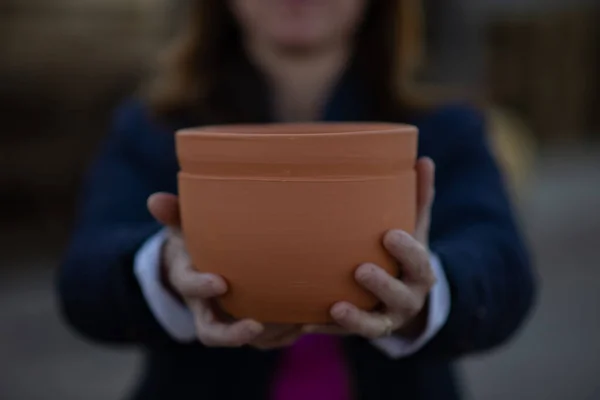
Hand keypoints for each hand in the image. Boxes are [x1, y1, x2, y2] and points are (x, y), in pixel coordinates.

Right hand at [148, 193, 302, 348]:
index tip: (220, 282)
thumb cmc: (195, 240)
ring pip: (243, 339)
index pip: (188, 287)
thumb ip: (173, 214)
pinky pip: (265, 339)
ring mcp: (227, 318)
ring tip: (293, 325)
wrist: (201, 263)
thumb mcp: (183, 225)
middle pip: (211, 332)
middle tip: (255, 327)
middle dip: (232, 334)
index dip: (201, 287)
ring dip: (267, 336)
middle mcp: (206, 306)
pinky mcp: (248, 323)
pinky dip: (283, 335)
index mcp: (188, 279)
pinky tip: (304, 324)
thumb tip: (155, 201)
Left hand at [304, 157, 436, 338]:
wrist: (404, 297)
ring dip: (356, 318)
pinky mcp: (361, 330)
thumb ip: (418, 198)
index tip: (389, 235)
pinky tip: (306, 324)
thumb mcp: (415, 228)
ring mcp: (384, 318)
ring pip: (374, 325)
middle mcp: (406, 299)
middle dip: (381, 285)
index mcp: (420, 272)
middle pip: (399, 296)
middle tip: (360, 269)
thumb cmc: (402, 254)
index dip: (407, 251)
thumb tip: (424, 159)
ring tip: (335, 307)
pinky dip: (327, 330)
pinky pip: (344, 335)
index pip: (420, 263)